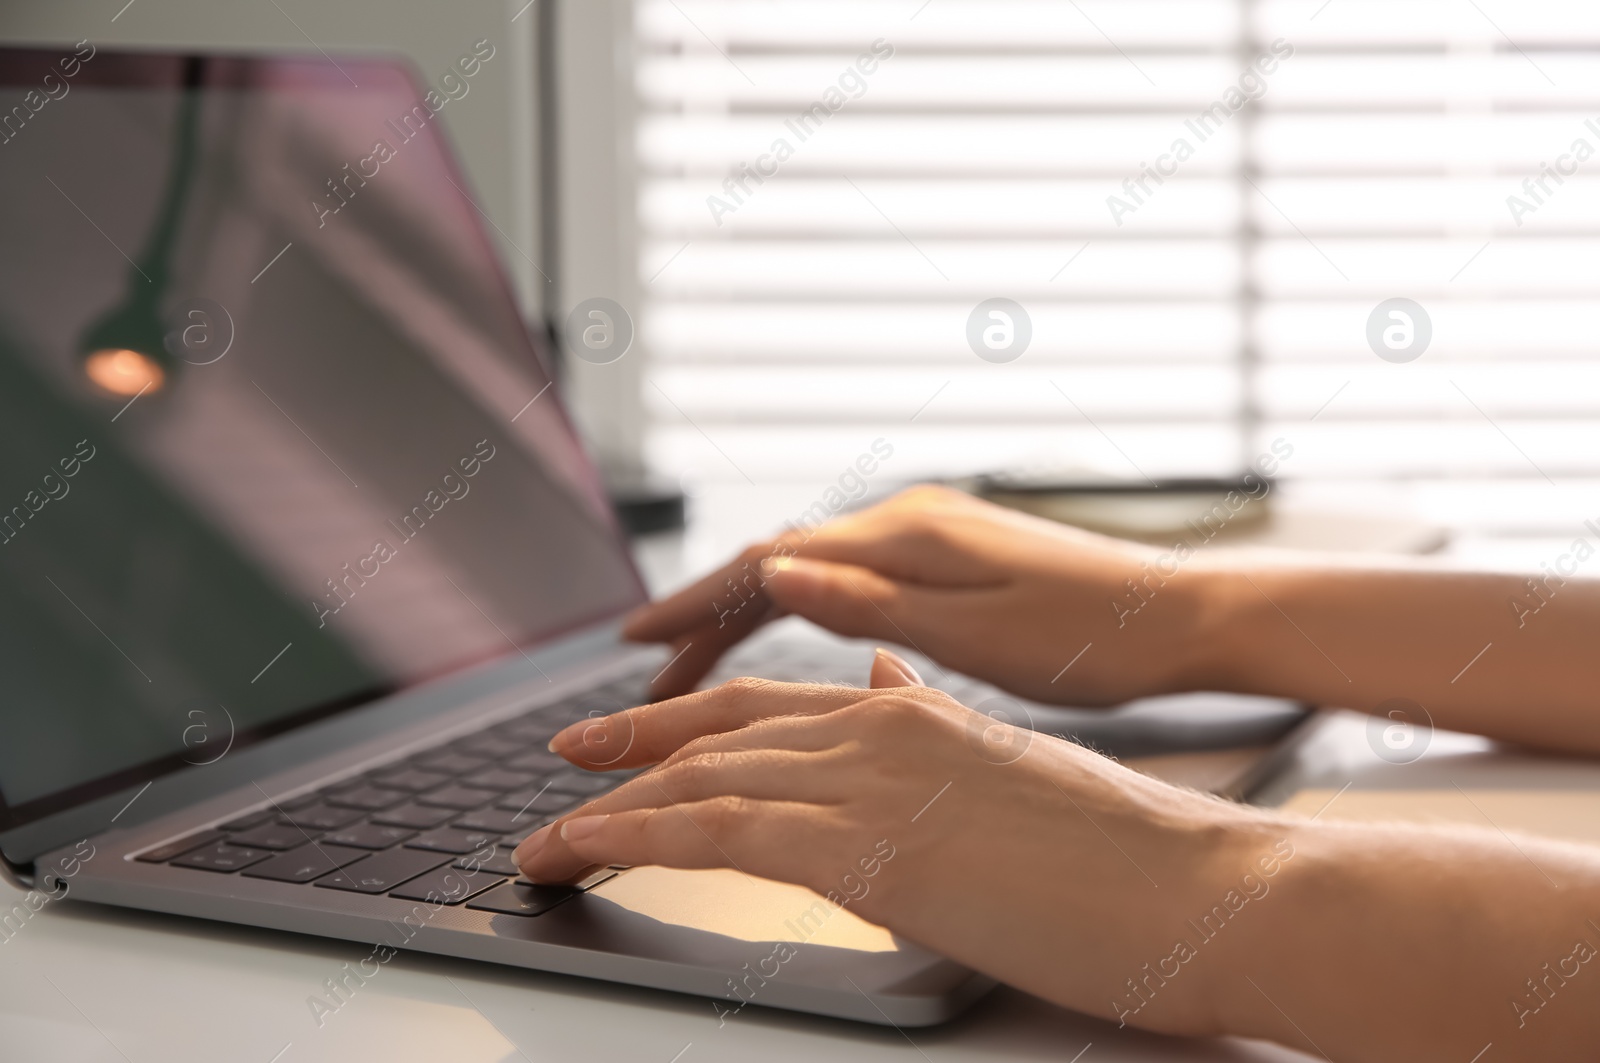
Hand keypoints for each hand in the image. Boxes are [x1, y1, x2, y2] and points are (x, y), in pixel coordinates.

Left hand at [514, 649, 1285, 1037]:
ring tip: (544, 835)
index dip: (695, 719)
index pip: (776, 704)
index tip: (635, 735)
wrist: (1209, 888)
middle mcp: (883, 727)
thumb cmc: (1128, 851)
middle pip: (724, 729)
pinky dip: (637, 834)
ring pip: (705, 777)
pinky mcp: (869, 850)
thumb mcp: (1020, 772)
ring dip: (611, 805)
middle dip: (632, 750)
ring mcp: (873, 781)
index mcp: (918, 712)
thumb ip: (939, 727)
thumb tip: (884, 684)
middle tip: (563, 761)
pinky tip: (586, 847)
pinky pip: (718, 831)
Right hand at [625, 484, 1219, 705]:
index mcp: (906, 537)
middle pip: (777, 566)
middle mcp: (907, 522)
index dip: (695, 605)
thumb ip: (869, 604)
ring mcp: (927, 537)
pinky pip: (846, 582)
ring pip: (808, 574)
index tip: (632, 638)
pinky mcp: (947, 559)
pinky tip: (785, 640)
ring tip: (695, 670)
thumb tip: (771, 571)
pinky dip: (800, 614)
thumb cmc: (1091, 638)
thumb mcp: (975, 634)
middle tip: (645, 674)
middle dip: (706, 618)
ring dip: (746, 619)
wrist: (1181, 619)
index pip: (768, 564)